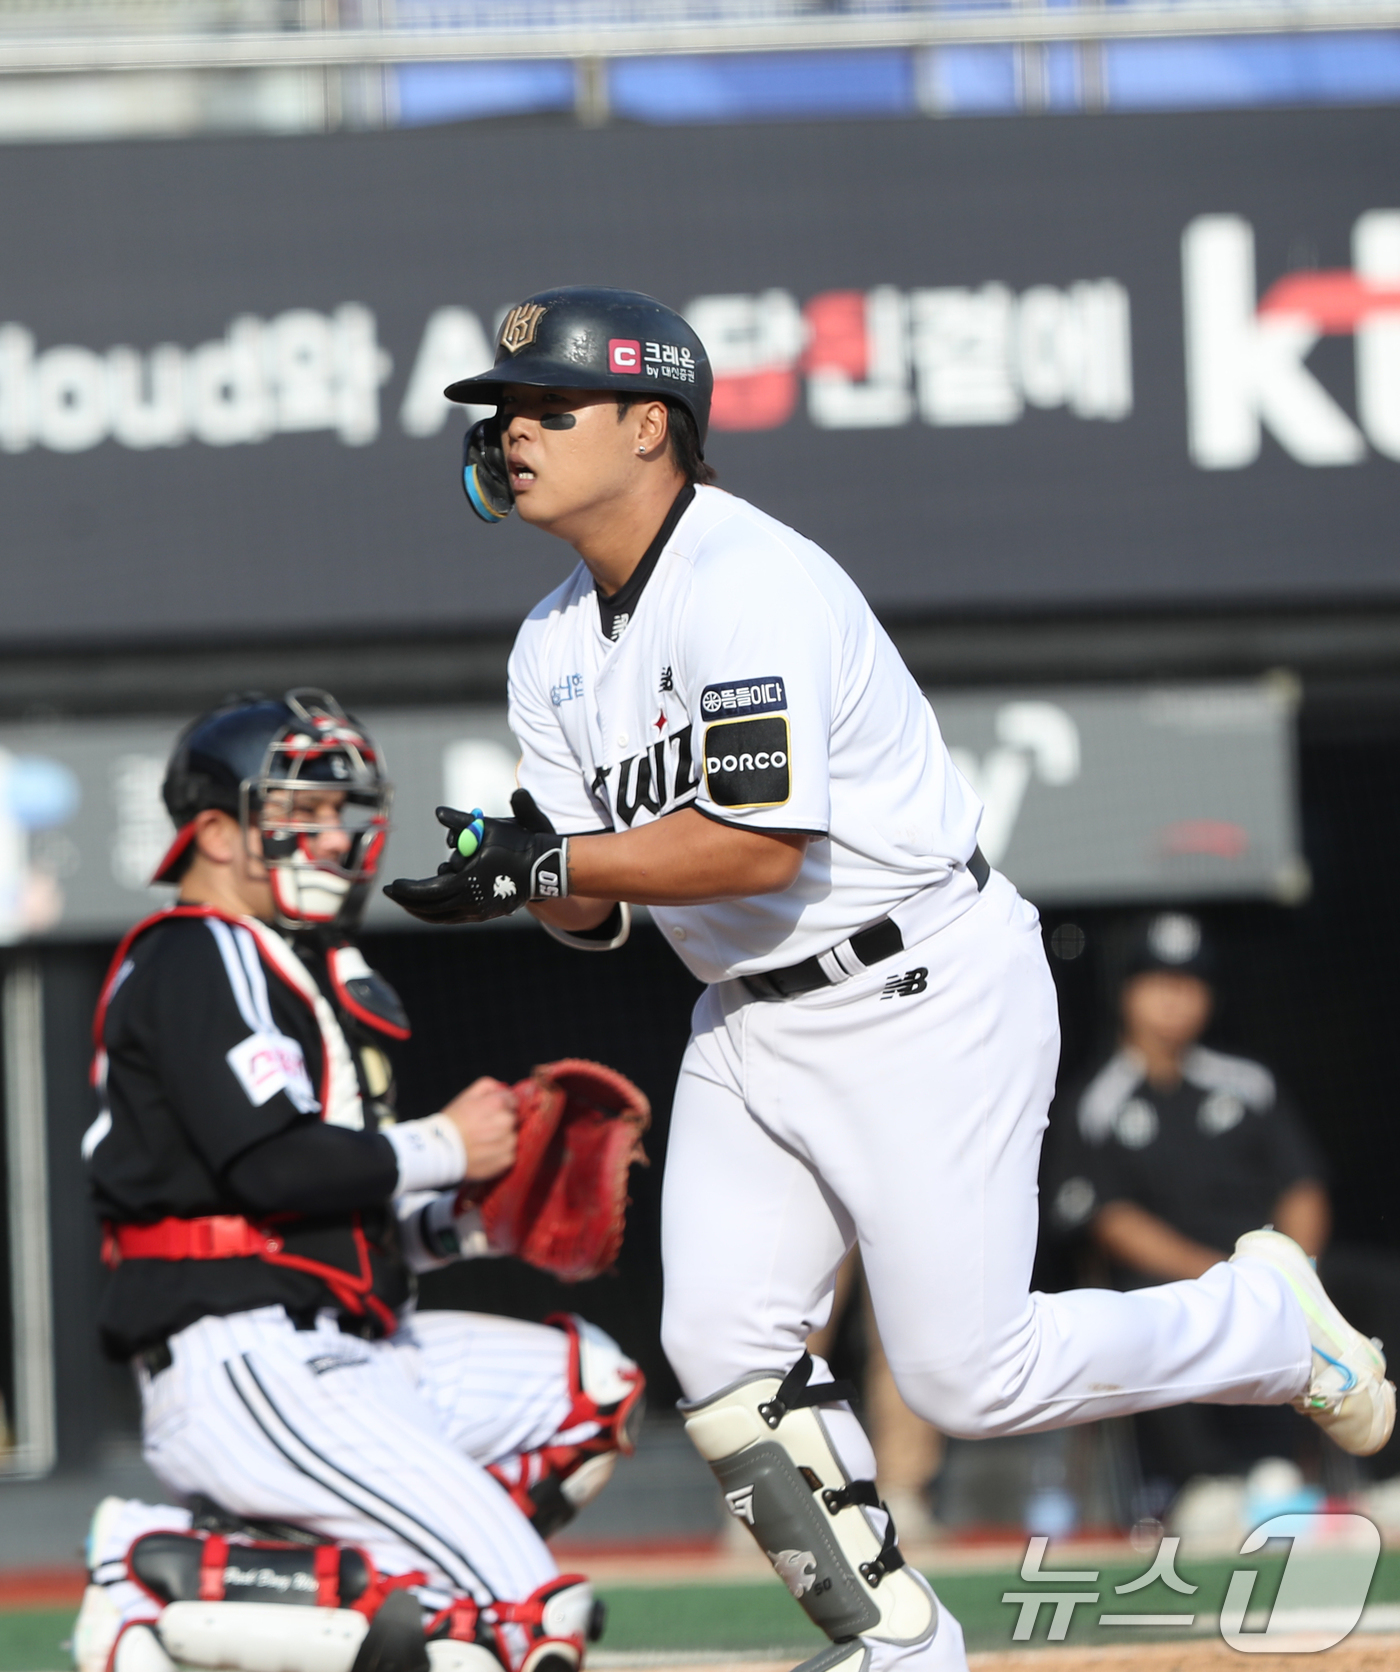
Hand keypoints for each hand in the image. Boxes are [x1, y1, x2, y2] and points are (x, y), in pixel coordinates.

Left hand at [383, 804, 568, 924]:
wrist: (544, 867)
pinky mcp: (486, 913)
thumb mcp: (488, 828)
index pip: (427, 892)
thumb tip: (438, 812)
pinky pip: (453, 918)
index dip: (406, 890)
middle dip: (407, 901)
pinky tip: (429, 907)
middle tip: (391, 893)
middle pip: (430, 909)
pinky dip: (437, 913)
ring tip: (406, 901)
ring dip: (420, 910)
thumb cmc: (516, 844)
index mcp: (467, 884)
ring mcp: (479, 912)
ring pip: (441, 917)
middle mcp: (471, 904)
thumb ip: (460, 820)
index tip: (391, 885)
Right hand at [443, 1077, 517, 1180]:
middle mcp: (506, 1122)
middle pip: (514, 1119)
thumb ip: (488, 1086)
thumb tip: (504, 1088)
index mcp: (497, 1103)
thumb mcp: (467, 1096)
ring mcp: (507, 1142)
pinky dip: (501, 1154)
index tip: (492, 1112)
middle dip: (503, 1121)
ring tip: (485, 1142)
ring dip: (504, 1138)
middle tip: (486, 1128)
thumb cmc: (453, 1122)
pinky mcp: (506, 1160)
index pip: (513, 1100)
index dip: (504, 1105)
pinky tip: (487, 1153)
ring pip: (513, 1137)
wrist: (439, 1152)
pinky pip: (511, 1154)